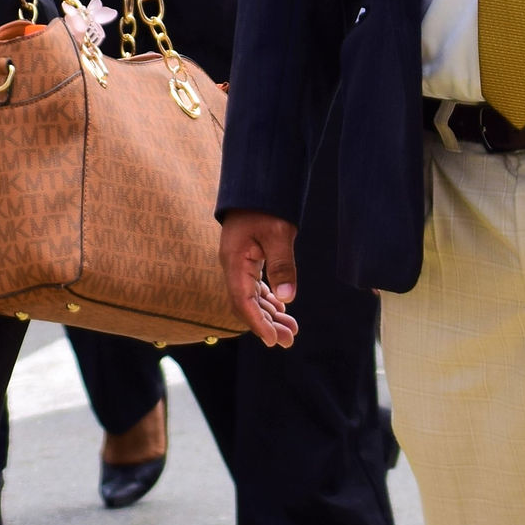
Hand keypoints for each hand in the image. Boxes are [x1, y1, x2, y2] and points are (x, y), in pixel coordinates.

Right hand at [220, 211, 300, 346]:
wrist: (257, 184)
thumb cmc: (267, 205)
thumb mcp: (279, 233)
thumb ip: (282, 265)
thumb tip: (288, 298)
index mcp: (235, 262)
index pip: (242, 301)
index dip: (256, 323)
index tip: (271, 340)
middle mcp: (233, 266)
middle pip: (247, 304)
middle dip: (267, 324)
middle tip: (289, 340)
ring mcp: (239, 263)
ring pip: (252, 297)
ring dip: (270, 314)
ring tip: (291, 330)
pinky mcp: (247, 259)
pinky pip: (255, 286)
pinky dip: (269, 299)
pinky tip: (282, 308)